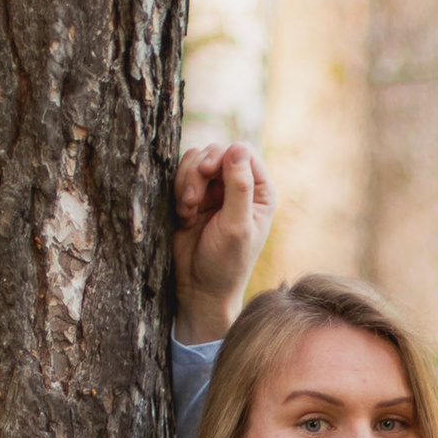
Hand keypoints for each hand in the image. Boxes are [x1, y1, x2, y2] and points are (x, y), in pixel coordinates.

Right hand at [173, 140, 274, 340]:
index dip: (223, 155)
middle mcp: (238, 187)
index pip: (242, 152)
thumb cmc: (225, 263)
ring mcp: (214, 191)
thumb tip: (237, 148)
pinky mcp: (193, 197)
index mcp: (259, 192)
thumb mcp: (236, 226)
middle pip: (216, 152)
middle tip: (192, 199)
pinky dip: (178, 191)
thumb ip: (239, 187)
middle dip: (199, 171)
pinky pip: (181, 175)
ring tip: (188, 211)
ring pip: (195, 161)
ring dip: (187, 182)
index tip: (207, 170)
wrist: (200, 288)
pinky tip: (184, 216)